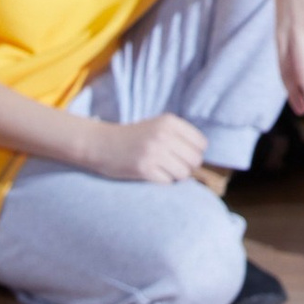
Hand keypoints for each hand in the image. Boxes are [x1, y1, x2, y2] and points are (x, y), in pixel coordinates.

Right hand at [90, 112, 209, 184]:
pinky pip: (167, 182)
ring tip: (163, 171)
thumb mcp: (158, 126)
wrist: (101, 144)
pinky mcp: (143, 169)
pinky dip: (163, 181)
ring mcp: (153, 152)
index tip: (184, 157)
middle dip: (187, 167)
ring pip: (183, 173)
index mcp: (170, 122)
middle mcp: (164, 135)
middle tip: (173, 167)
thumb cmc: (134, 137)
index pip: (201, 143)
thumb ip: (179, 136)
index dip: (195, 153)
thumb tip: (202, 156)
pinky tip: (152, 175)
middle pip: (194, 160)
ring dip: (175, 176)